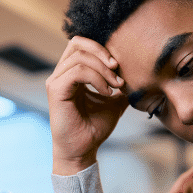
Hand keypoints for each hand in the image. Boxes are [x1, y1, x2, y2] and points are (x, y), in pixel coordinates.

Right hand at [46, 36, 128, 175]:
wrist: (83, 150)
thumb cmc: (95, 128)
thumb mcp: (114, 101)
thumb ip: (119, 85)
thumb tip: (137, 73)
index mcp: (71, 73)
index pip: (82, 45)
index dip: (102, 49)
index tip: (120, 66)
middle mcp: (61, 74)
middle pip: (78, 43)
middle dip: (102, 52)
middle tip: (118, 68)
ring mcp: (56, 81)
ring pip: (80, 56)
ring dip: (103, 69)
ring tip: (116, 85)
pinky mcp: (56, 90)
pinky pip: (77, 72)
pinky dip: (96, 79)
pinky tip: (106, 92)